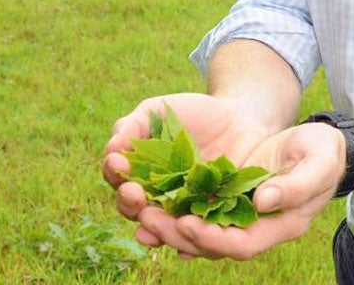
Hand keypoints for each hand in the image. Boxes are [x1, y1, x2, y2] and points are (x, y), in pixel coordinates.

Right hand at [102, 93, 271, 239]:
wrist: (240, 118)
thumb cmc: (194, 114)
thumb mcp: (159, 111)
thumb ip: (133, 125)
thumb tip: (112, 147)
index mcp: (141, 179)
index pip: (120, 184)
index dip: (115, 176)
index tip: (118, 163)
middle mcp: (160, 203)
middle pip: (138, 213)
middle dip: (131, 204)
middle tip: (133, 192)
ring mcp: (187, 214)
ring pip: (168, 232)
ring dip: (159, 227)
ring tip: (154, 216)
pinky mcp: (216, 220)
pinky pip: (204, 238)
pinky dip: (194, 241)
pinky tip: (187, 238)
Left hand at [104, 104, 345, 259]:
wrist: (319, 143)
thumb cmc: (322, 151)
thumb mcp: (318, 162)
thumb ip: (296, 185)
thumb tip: (262, 202)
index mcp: (280, 225)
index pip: (241, 245)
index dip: (212, 239)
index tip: (186, 224)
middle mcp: (256, 227)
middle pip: (211, 244)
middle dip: (177, 234)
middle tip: (147, 218)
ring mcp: (239, 214)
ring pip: (198, 230)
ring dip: (168, 224)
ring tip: (140, 211)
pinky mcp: (227, 197)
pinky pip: (196, 210)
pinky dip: (173, 208)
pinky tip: (150, 200)